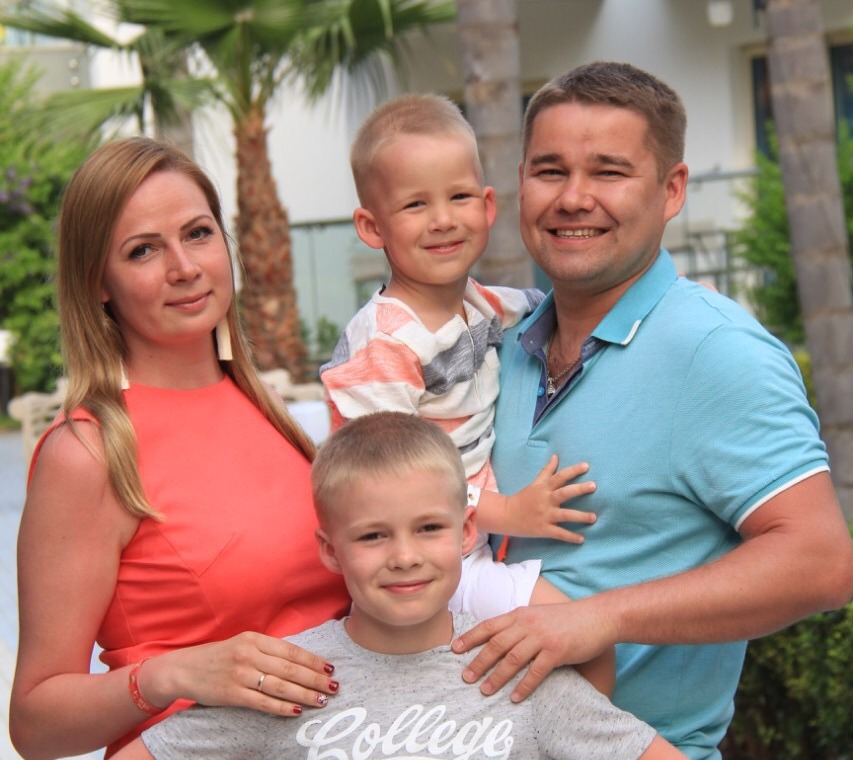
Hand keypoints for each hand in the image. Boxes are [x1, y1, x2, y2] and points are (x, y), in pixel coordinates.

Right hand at [142, 631, 338, 716]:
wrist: (184, 669)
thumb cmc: (219, 657)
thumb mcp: (243, 644)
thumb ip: (268, 650)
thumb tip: (300, 660)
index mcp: (255, 639)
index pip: (291, 650)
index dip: (312, 660)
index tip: (330, 668)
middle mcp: (249, 655)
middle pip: (290, 669)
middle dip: (315, 679)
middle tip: (334, 686)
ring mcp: (241, 675)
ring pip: (280, 686)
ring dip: (304, 694)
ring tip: (321, 700)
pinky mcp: (233, 694)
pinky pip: (263, 702)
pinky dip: (282, 707)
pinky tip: (296, 710)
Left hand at [451, 601, 615, 701]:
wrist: (597, 616)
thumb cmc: (567, 617)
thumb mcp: (538, 613)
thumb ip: (520, 623)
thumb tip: (500, 636)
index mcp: (520, 614)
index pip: (489, 625)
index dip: (470, 637)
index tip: (455, 649)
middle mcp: (527, 624)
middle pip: (496, 644)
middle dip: (478, 661)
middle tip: (465, 677)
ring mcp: (542, 637)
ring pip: (512, 659)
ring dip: (497, 676)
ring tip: (485, 690)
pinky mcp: (556, 651)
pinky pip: (536, 672)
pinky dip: (524, 686)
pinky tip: (515, 697)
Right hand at [504, 455, 595, 542]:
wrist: (507, 515)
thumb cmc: (523, 498)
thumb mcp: (535, 483)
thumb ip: (547, 471)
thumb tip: (556, 456)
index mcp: (544, 488)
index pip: (560, 476)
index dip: (573, 470)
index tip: (586, 466)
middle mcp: (546, 500)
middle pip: (564, 493)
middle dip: (579, 489)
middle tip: (594, 486)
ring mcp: (545, 515)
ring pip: (565, 515)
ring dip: (580, 516)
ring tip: (594, 517)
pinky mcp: (543, 529)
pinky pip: (559, 533)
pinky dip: (570, 537)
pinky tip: (582, 539)